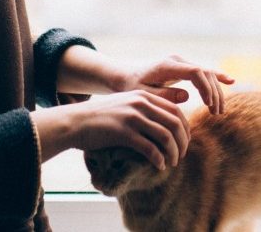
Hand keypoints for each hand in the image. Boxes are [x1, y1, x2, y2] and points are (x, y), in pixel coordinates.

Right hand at [33, 90, 188, 169]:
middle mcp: (141, 104)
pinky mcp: (124, 133)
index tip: (183, 142)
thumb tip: (165, 124)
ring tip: (172, 162)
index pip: (176, 111)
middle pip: (174, 124)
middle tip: (181, 155)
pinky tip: (158, 165)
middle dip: (182, 142)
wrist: (76, 121)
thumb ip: (144, 109)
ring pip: (166, 137)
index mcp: (144, 96)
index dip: (184, 128)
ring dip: (173, 153)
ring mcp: (132, 117)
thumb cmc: (101, 117)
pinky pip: (150, 148)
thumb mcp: (125, 104)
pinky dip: (158, 159)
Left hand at [118, 55, 236, 114]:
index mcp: (167, 65)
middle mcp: (177, 60)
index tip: (209, 105)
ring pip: (207, 73)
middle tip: (216, 113)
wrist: (123, 76)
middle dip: (214, 93)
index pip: (195, 72)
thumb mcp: (143, 94)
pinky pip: (203, 71)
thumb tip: (187, 96)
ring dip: (215, 91)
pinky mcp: (183, 67)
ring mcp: (181, 62)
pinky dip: (217, 77)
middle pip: (205, 72)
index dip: (206, 88)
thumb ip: (163, 96)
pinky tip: (231, 81)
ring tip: (217, 111)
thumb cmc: (130, 87)